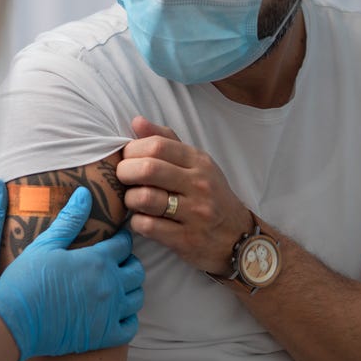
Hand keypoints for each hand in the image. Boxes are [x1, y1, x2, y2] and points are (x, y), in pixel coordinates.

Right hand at [0, 187, 143, 360]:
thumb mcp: (46, 244)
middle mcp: (111, 286)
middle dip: (130, 262)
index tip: (118, 237)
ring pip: (137, 298)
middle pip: (137, 270)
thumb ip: (70, 220)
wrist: (14, 321)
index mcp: (98, 260)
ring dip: (131, 289)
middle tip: (117, 261)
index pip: (124, 244)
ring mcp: (110, 313)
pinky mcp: (104, 336)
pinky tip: (116, 313)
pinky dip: (127, 319)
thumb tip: (85, 194)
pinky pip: (130, 327)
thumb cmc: (26, 279)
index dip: (123, 238)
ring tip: (118, 285)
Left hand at [118, 116, 255, 272]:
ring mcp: (195, 213)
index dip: (131, 150)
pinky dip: (136, 222)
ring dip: (129, 199)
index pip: (157, 145)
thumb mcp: (196, 164)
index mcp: (199, 162)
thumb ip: (166, 141)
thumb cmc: (209, 195)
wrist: (238, 237)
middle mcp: (199, 185)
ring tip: (132, 200)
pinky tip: (142, 219)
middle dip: (124, 172)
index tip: (126, 158)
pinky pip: (147, 226)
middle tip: (122, 178)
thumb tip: (136, 121)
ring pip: (145, 198)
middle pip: (147, 169)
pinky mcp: (187, 239)